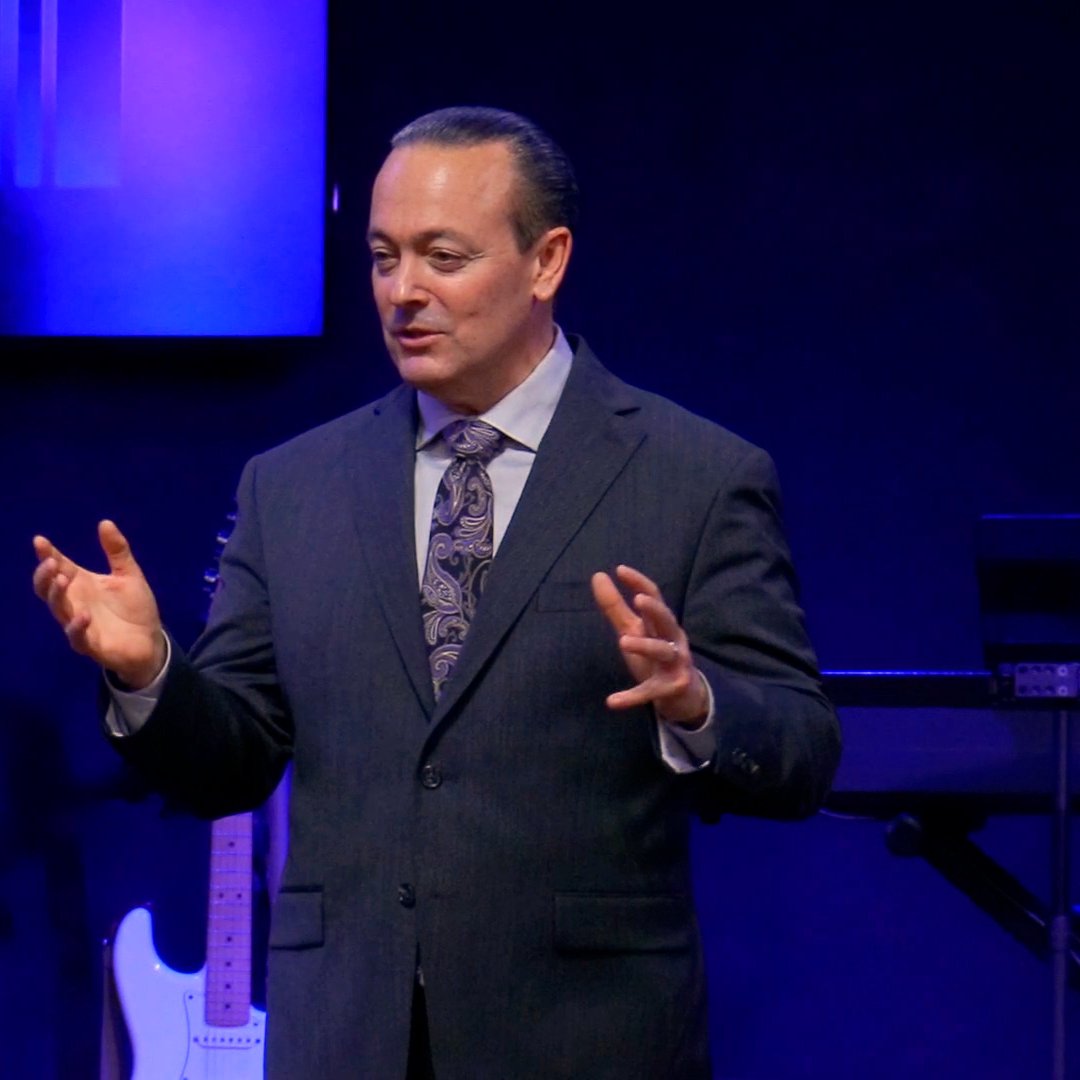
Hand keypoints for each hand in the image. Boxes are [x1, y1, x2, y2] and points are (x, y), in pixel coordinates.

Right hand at [32, 520, 165, 688]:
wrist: (151, 641)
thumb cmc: (135, 608)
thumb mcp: (129, 575)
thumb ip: (117, 551)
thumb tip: (105, 522)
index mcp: (83, 584)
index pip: (60, 567)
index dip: (48, 555)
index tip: (40, 541)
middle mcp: (76, 603)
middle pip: (49, 589)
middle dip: (45, 576)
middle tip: (50, 562)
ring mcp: (80, 624)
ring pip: (58, 610)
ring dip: (57, 596)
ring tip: (62, 580)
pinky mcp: (90, 644)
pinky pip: (77, 637)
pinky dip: (77, 626)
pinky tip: (83, 615)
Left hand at [590, 564, 708, 726]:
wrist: (683, 695)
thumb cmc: (655, 655)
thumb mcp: (635, 630)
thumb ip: (616, 606)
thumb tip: (598, 575)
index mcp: (662, 623)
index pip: (655, 597)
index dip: (640, 583)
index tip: (620, 570)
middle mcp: (672, 640)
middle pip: (667, 621)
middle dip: (655, 610)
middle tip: (638, 600)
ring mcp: (674, 665)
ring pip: (663, 652)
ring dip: (645, 646)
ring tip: (624, 641)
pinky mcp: (670, 688)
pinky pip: (650, 692)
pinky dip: (632, 697)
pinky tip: (612, 701)